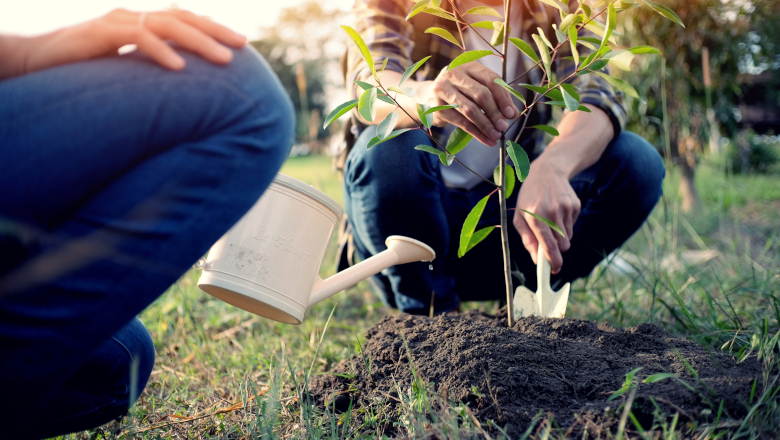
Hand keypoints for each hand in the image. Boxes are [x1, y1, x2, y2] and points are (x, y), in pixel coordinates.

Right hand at [23, 8, 245, 74]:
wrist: (34, 61)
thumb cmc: (81, 71)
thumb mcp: (124, 72)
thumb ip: (150, 74)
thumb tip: (182, 94)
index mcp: (142, 25)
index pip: (184, 21)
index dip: (212, 30)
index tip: (241, 45)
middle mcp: (133, 18)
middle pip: (183, 18)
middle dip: (215, 31)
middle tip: (242, 46)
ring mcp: (117, 22)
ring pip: (167, 24)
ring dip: (199, 42)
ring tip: (224, 60)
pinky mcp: (100, 32)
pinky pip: (137, 37)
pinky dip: (161, 51)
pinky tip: (180, 68)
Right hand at [417, 62, 518, 145]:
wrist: (427, 97)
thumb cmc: (459, 91)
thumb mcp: (476, 88)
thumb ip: (495, 97)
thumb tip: (513, 114)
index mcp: (468, 65)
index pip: (490, 79)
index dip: (503, 97)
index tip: (511, 113)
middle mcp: (453, 74)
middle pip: (481, 94)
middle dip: (495, 113)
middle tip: (504, 127)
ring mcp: (443, 89)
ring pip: (470, 110)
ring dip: (486, 125)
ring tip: (497, 136)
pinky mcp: (437, 107)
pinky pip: (461, 122)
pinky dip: (476, 133)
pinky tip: (487, 140)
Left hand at [512, 158, 580, 273]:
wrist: (547, 171)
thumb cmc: (529, 197)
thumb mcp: (520, 217)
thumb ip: (528, 239)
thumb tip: (536, 259)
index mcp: (535, 216)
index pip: (548, 245)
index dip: (553, 261)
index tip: (554, 270)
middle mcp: (552, 212)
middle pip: (563, 246)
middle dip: (557, 249)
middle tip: (549, 243)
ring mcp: (565, 208)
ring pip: (568, 237)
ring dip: (560, 236)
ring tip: (550, 221)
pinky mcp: (575, 205)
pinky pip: (572, 226)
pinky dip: (565, 225)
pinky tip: (557, 212)